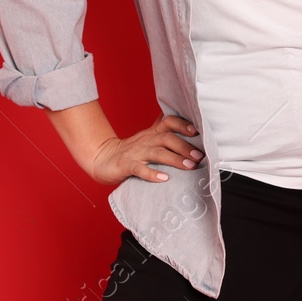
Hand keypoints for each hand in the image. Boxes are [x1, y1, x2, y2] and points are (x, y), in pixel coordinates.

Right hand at [85, 113, 204, 185]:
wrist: (102, 158)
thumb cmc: (130, 151)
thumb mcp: (147, 139)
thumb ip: (163, 133)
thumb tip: (187, 129)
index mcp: (152, 133)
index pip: (169, 122)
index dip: (183, 124)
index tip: (197, 131)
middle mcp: (146, 140)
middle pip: (167, 138)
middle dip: (185, 146)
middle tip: (199, 156)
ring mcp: (136, 152)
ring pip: (157, 152)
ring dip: (175, 159)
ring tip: (189, 166)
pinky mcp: (126, 165)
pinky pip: (139, 168)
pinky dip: (152, 173)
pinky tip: (163, 178)